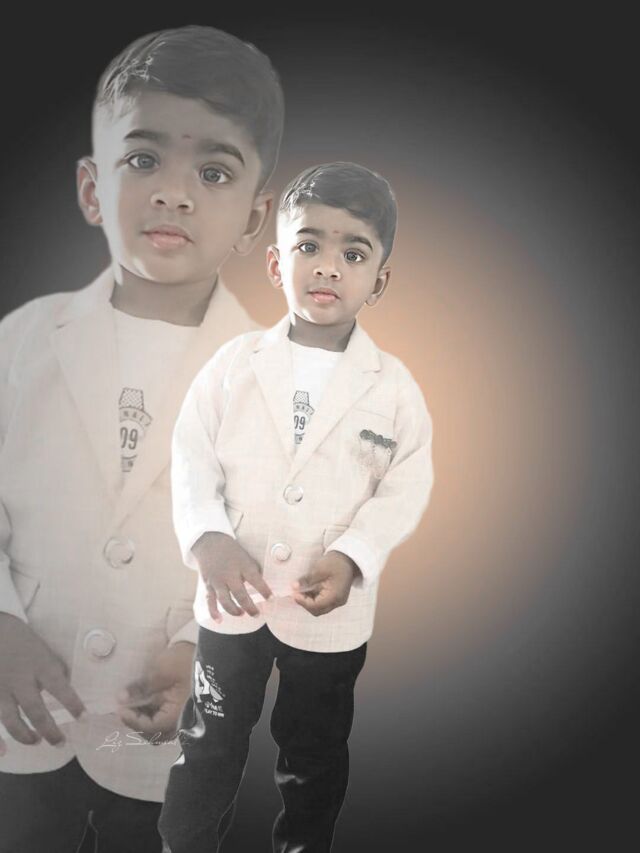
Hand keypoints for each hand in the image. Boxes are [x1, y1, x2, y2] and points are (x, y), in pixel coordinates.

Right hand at [0, 613, 84, 751]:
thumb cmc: (20, 638)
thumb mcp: (42, 649)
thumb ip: (51, 669)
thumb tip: (64, 688)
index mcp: (39, 665)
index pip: (60, 688)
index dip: (73, 705)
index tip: (84, 718)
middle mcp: (20, 680)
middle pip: (36, 711)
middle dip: (50, 730)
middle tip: (61, 742)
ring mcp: (0, 688)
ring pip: (12, 720)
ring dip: (25, 735)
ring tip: (36, 740)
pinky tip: (3, 751)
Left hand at [116, 642, 194, 741]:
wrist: (210, 650)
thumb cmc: (186, 661)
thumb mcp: (161, 671)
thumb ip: (141, 687)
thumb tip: (120, 699)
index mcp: (178, 716)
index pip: (150, 728)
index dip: (133, 721)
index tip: (120, 709)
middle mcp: (183, 721)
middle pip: (156, 733)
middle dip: (138, 723)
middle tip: (125, 709)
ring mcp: (185, 716)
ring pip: (161, 727)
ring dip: (145, 719)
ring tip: (133, 705)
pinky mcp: (186, 708)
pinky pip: (167, 719)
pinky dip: (154, 714)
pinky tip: (146, 702)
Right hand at [193, 532, 271, 620]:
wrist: (210, 542)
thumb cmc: (232, 552)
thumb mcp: (246, 557)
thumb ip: (253, 571)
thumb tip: (264, 587)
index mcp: (242, 565)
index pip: (255, 579)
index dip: (264, 590)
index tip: (271, 599)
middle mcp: (229, 574)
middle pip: (240, 594)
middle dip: (250, 607)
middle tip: (257, 614)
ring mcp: (217, 581)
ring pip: (225, 600)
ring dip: (234, 610)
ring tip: (242, 614)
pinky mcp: (208, 585)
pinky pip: (210, 601)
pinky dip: (214, 612)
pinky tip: (219, 620)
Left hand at [292, 551, 359, 616]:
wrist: (348, 558)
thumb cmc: (335, 562)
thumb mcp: (319, 569)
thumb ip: (307, 580)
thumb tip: (294, 587)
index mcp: (335, 595)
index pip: (316, 606)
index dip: (303, 602)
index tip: (294, 594)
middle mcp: (337, 601)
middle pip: (318, 610)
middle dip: (305, 603)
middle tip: (296, 593)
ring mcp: (337, 601)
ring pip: (320, 608)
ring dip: (309, 602)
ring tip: (300, 591)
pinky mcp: (335, 598)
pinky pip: (323, 603)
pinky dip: (313, 599)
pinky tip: (307, 590)